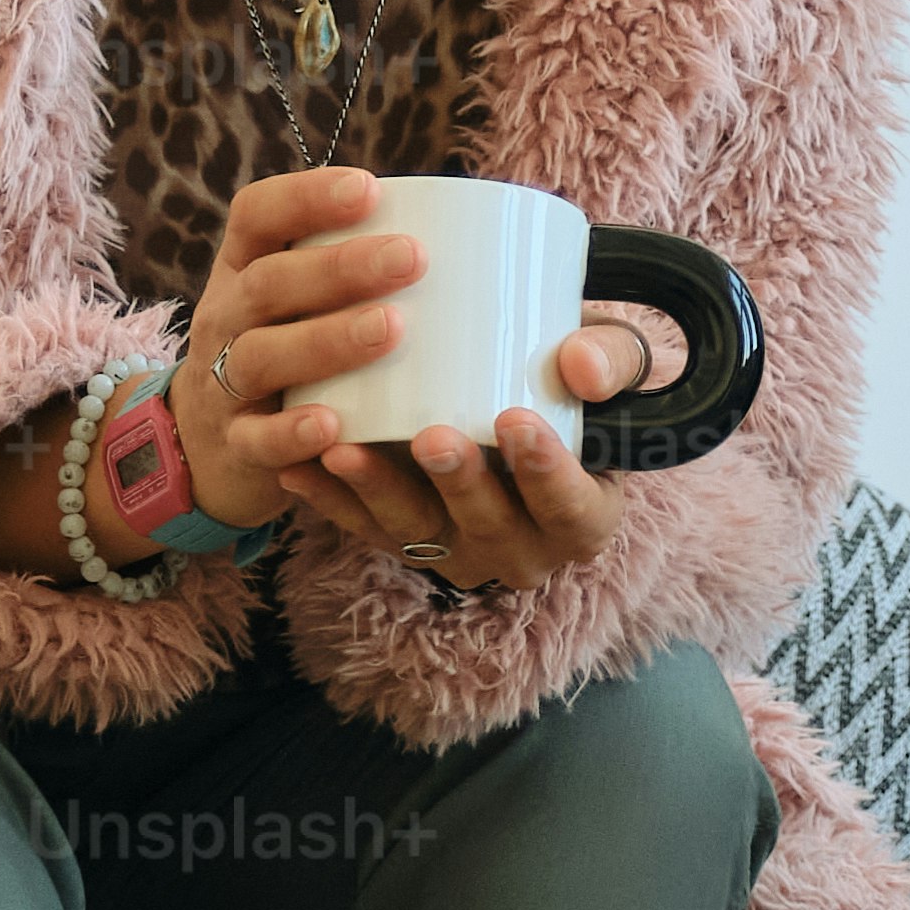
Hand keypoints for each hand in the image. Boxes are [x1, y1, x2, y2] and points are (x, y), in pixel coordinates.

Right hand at [166, 161, 420, 534]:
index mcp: (244, 269)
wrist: (205, 446)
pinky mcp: (235, 445)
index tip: (369, 189)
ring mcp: (223, 382)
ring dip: (326, 340)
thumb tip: (484, 241)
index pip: (256, 215)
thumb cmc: (285, 351)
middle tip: (411, 258)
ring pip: (260, 354)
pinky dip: (291, 432)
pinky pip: (257, 439)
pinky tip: (333, 425)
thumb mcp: (297, 303)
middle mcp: (226, 317)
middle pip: (268, 282)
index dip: (305, 197)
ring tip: (390, 328)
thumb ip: (357, 271)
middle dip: (339, 267)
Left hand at [291, 306, 639, 590]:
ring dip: (378, 493)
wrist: (524, 400)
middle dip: (458, 483)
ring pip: (417, 533)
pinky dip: (329, 499)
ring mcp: (458, 552)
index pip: (572, 508)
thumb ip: (612, 357)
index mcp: (583, 517)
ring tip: (343, 450)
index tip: (516, 419)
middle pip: (490, 526)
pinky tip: (297, 465)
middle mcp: (522, 549)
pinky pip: (363, 528)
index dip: (547, 472)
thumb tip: (582, 366)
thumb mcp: (610, 363)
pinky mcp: (404, 541)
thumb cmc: (570, 380)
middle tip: (430, 435)